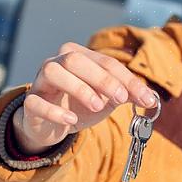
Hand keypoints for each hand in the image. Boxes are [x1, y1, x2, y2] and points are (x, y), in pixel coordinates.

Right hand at [12, 42, 156, 153]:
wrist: (50, 125)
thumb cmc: (79, 105)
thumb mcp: (106, 99)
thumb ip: (125, 94)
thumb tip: (150, 97)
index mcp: (79, 56)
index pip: (106, 62)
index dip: (128, 80)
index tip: (146, 99)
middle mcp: (57, 62)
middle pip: (77, 60)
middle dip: (103, 79)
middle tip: (121, 98)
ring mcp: (41, 81)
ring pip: (53, 72)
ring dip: (79, 88)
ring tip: (98, 105)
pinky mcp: (30, 103)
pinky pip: (36, 101)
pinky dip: (54, 110)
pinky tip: (71, 119)